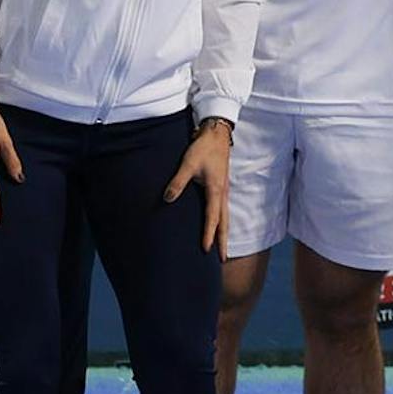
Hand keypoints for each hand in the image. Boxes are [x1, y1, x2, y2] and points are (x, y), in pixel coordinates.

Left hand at [166, 118, 233, 250]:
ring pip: (225, 217)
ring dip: (223, 233)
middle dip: (223, 242)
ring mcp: (224, 191)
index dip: (208, 235)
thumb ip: (177, 182)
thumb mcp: (188, 164)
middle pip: (224, 223)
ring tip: (221, 248)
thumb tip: (167, 199)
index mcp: (216, 190)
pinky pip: (223, 210)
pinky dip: (221, 222)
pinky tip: (217, 226)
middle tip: (222, 259)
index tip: (205, 250)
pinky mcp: (221, 187)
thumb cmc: (203, 148)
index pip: (212, 218)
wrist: (216, 134)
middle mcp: (222, 194)